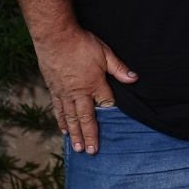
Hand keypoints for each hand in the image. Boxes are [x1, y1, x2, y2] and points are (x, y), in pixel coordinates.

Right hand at [33, 27, 137, 152]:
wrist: (55, 36)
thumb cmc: (81, 43)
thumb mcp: (105, 53)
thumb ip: (119, 69)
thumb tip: (134, 79)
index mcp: (94, 85)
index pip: (105, 105)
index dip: (109, 115)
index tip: (114, 127)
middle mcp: (78, 93)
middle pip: (85, 119)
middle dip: (89, 136)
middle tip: (91, 152)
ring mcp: (64, 93)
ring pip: (70, 118)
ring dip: (75, 134)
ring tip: (77, 148)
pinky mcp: (53, 89)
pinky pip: (58, 109)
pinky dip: (61, 121)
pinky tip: (63, 129)